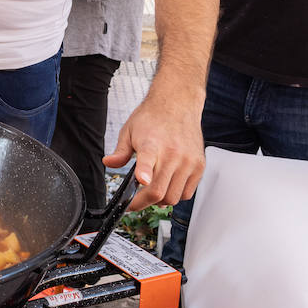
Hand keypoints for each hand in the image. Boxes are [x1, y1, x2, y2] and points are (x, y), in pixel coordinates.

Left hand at [103, 91, 204, 210]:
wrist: (178, 104)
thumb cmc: (152, 118)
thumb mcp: (129, 131)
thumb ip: (120, 152)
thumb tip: (108, 163)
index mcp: (151, 144)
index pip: (148, 160)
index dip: (145, 172)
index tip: (142, 180)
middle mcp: (173, 154)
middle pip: (159, 191)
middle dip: (142, 203)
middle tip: (134, 202)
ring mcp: (188, 161)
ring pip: (173, 198)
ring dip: (160, 201)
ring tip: (151, 191)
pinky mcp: (199, 166)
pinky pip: (187, 193)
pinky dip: (175, 195)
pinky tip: (167, 185)